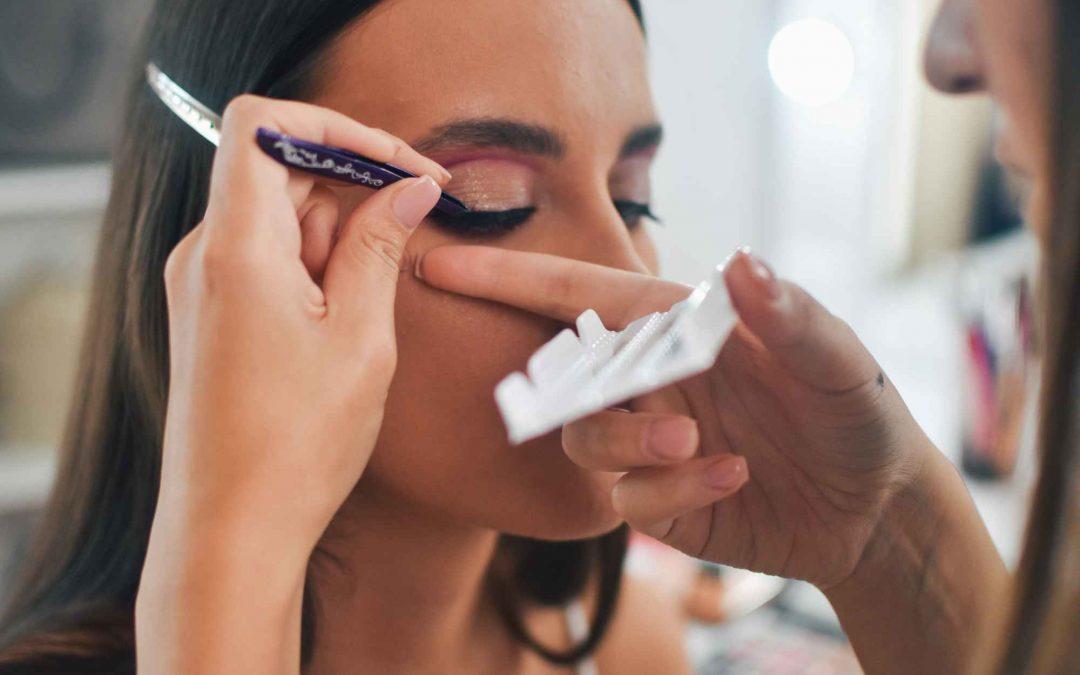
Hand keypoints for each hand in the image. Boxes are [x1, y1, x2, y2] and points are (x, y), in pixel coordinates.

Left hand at [138, 96, 448, 672]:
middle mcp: (203, 257)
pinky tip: (348, 320)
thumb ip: (380, 247)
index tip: (399, 163)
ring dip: (337, 236)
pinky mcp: (211, 316)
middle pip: (277, 171)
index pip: (263, 126)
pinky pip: (264, 259)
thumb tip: (408, 187)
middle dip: (352, 188)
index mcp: (235, 250)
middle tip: (414, 229)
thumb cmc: (296, 446)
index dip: (336, 128)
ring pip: (276, 218)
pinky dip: (314, 267)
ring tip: (374, 307)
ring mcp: (201, 287)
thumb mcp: (361, 338)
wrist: (231, 531)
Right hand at [416, 246, 938, 589]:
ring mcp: (651, 442)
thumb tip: (741, 262)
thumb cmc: (854, 412)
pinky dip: (670, 486)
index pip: (578, 295)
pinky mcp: (660, 501)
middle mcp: (652, 381)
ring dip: (628, 441)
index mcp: (677, 327)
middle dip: (575, 385)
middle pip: (567, 374)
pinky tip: (730, 476)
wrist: (874, 510)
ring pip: (586, 440)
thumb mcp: (836, 359)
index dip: (507, 279)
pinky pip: (629, 498)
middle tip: (642, 397)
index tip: (441, 265)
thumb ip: (789, 315)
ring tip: (697, 441)